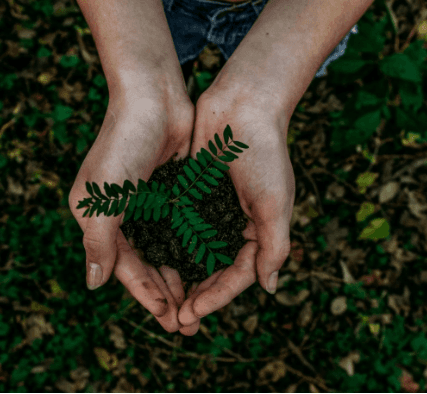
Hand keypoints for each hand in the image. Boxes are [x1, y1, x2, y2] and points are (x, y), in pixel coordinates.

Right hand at [69, 87, 194, 332]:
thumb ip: (98, 242)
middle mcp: (121, 214)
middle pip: (145, 265)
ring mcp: (147, 204)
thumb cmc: (123, 144)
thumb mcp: (104, 197)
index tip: (169, 320)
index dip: (146, 295)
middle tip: (188, 324)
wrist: (153, 97)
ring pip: (165, 251)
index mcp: (98, 218)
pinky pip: (181, 230)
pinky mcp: (170, 192)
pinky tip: (208, 268)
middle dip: (165, 295)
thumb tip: (93, 285)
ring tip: (198, 304)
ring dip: (180, 277)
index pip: (124, 267)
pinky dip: (191, 250)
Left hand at [177, 85, 294, 334]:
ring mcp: (211, 211)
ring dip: (179, 278)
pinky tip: (150, 262)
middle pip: (213, 271)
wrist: (243, 106)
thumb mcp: (275, 203)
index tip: (192, 313)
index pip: (237, 275)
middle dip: (196, 296)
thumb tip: (269, 288)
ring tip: (161, 300)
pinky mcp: (191, 195)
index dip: (216, 297)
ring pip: (193, 254)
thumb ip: (274, 246)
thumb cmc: (265, 154)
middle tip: (174, 320)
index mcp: (259, 232)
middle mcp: (234, 226)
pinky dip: (168, 246)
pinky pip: (178, 227)